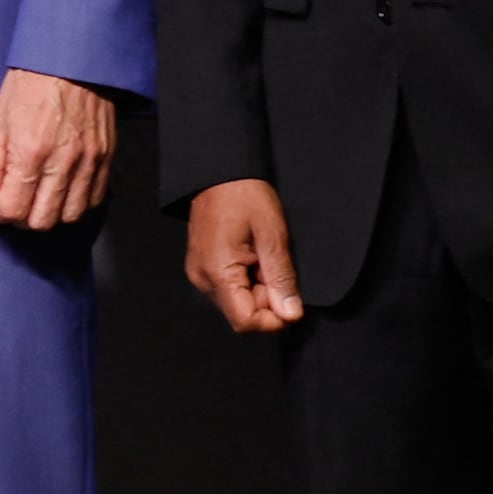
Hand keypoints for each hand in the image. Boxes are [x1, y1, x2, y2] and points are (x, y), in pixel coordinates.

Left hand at [0, 70, 116, 231]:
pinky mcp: (106, 158)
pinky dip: (76, 203)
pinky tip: (61, 190)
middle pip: (42, 221)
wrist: (71, 59)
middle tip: (12, 202)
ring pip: (70, 216)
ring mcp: (88, 162)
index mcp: (30, 151)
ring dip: (49, 214)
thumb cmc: (31, 83)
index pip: (13, 209)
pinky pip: (94, 199)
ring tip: (36, 197)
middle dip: (20, 218)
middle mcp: (62, 162)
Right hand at [183, 178, 301, 331]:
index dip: (273, 321)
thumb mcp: (273, 235)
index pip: (246, 322)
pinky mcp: (202, 266)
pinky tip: (255, 258)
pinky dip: (247, 282)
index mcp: (218, 273)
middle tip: (279, 270)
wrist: (219, 171)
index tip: (293, 304)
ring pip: (236, 302)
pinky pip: (229, 288)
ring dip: (258, 291)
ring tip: (266, 259)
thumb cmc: (243, 195)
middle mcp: (203, 279)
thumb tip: (291, 313)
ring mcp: (200, 273)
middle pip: (241, 315)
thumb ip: (281, 278)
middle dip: (267, 303)